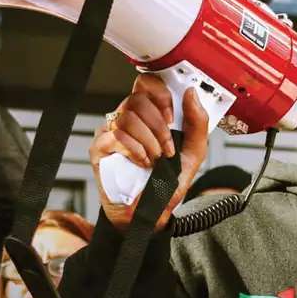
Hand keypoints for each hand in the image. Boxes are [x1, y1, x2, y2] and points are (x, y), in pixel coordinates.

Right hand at [90, 74, 208, 230]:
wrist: (150, 213)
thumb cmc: (166, 183)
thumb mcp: (193, 153)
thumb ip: (197, 123)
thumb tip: (191, 94)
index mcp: (148, 115)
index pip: (146, 84)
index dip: (159, 93)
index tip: (171, 116)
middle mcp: (127, 119)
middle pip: (137, 99)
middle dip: (158, 125)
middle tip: (167, 148)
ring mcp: (110, 133)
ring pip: (126, 118)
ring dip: (149, 141)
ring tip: (156, 159)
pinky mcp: (99, 149)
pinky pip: (115, 137)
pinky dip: (135, 151)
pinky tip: (142, 163)